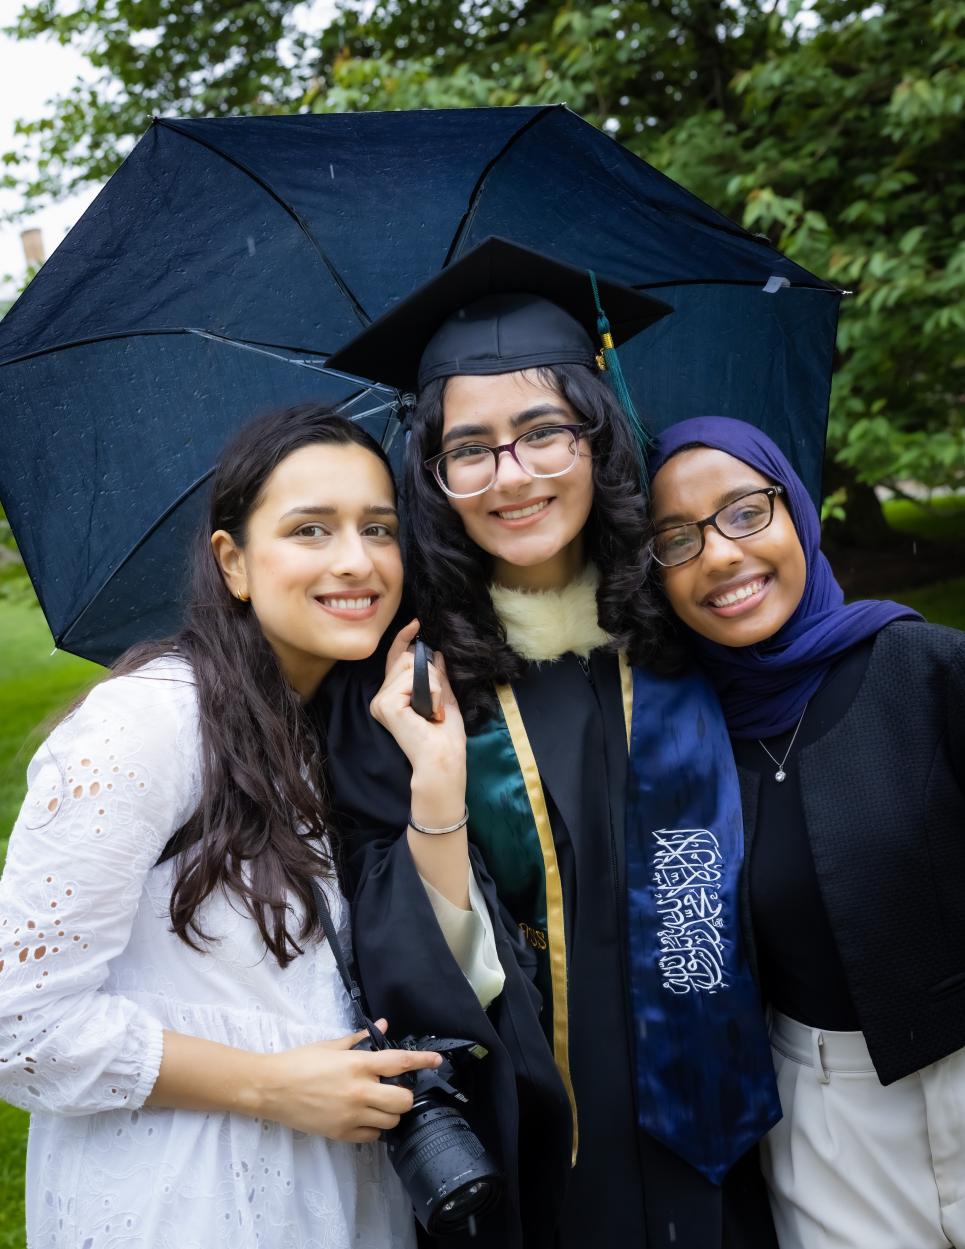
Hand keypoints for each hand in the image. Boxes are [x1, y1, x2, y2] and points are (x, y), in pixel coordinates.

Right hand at [257, 1019, 441, 1142]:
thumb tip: (383, 1027)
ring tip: (379, 1104)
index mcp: (357, 1064)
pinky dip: (374, 1128)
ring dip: (390, 1113)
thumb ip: (360, 1039)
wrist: (271, 1088)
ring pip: (391, 1121)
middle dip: (405, 1095)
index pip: (400, 1062)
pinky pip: (372, 1137)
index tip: (437, 1060)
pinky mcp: (341, 1134)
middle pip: (403, 1100)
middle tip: (396, 1089)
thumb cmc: (300, 1062)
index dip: (422, 1060)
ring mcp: (351, 1115)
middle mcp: (359, 1091)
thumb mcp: (331, 1045)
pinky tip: (365, 1118)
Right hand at [370, 620, 466, 797]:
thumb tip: (436, 653)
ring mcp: (381, 701)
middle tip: (436, 703)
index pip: (395, 660)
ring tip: (433, 710)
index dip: (403, 640)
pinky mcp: (386, 704)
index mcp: (393, 696)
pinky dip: (431, 692)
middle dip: (432, 675)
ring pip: (412, 666)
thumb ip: (437, 676)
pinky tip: (429, 712)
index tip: (416, 624)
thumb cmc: (445, 736)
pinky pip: (413, 678)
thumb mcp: (445, 698)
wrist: (444, 757)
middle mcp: (381, 698)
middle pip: (407, 659)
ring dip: (434, 685)